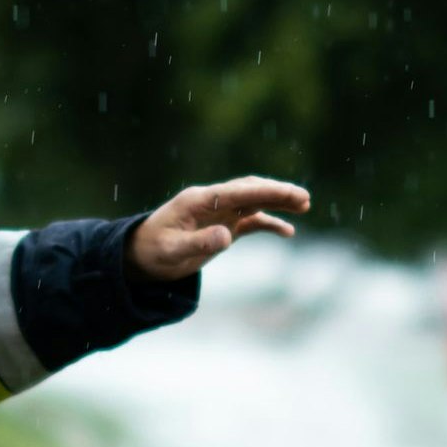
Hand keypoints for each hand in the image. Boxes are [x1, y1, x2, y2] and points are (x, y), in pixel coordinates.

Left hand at [130, 177, 309, 281]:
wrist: (141, 256)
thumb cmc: (153, 251)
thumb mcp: (172, 250)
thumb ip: (199, 242)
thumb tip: (227, 236)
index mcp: (198, 201)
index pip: (236, 192)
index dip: (262, 192)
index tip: (286, 192)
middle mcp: (211, 201)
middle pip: (249, 190)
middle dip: (277, 192)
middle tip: (304, 197)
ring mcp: (218, 213)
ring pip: (253, 201)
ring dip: (277, 201)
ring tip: (304, 205)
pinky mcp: (222, 226)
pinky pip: (250, 220)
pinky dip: (268, 223)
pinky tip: (287, 231)